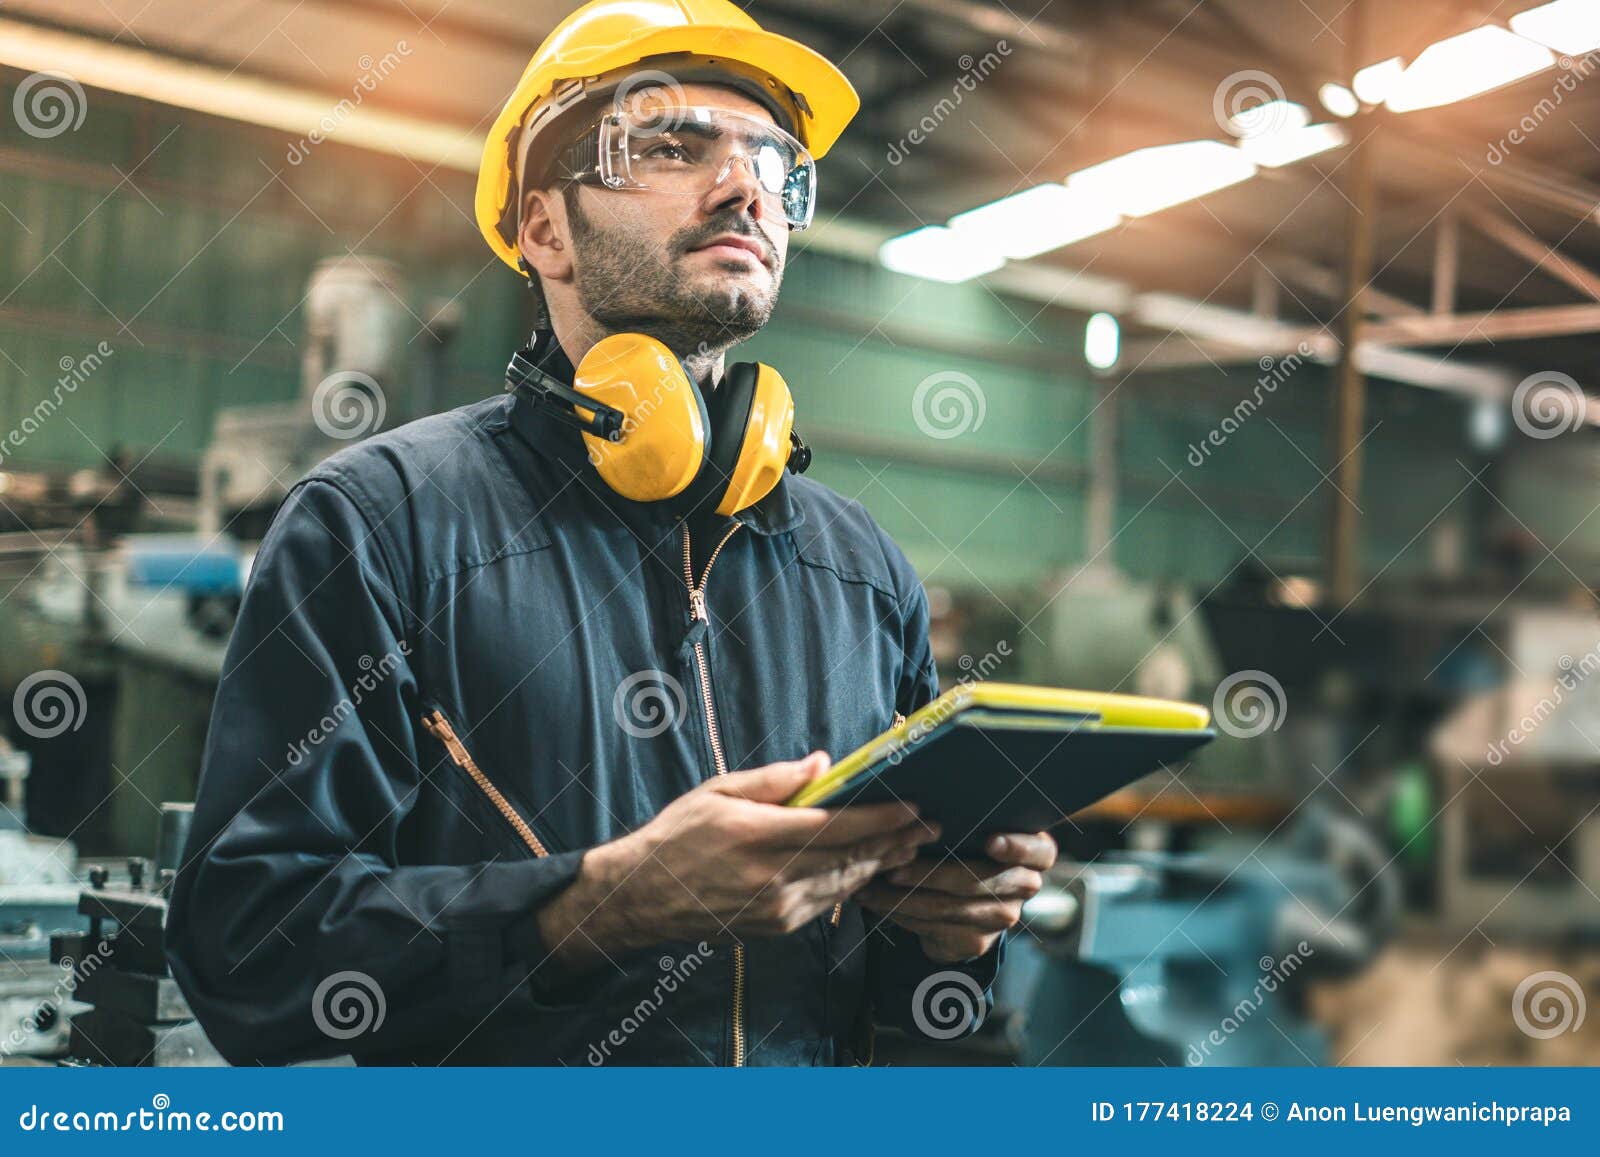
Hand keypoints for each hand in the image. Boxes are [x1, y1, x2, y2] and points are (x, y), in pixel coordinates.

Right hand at [537, 751, 938, 968]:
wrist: (643, 897)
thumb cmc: (678, 835)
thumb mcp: (718, 792)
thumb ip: (773, 780)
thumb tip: (823, 764)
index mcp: (758, 836)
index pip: (837, 827)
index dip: (882, 818)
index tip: (914, 805)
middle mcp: (772, 877)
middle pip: (851, 858)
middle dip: (896, 841)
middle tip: (931, 824)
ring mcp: (776, 908)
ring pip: (845, 884)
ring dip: (882, 864)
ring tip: (912, 845)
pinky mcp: (776, 928)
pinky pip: (826, 903)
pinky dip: (853, 884)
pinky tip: (871, 869)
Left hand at [855, 831, 1056, 962]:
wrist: (968, 902)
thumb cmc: (968, 846)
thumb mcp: (977, 829)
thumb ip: (969, 818)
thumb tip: (922, 801)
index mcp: (1036, 852)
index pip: (1039, 850)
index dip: (1017, 847)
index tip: (991, 842)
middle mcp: (1026, 886)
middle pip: (977, 881)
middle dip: (930, 873)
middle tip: (895, 864)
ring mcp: (1003, 918)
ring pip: (948, 907)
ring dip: (903, 897)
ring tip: (871, 882)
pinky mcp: (977, 941)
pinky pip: (933, 927)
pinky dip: (901, 913)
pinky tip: (876, 903)